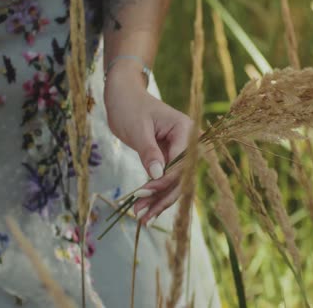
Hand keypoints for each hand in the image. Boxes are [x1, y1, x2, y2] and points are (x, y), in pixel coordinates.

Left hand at [104, 61, 190, 223]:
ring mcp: (180, 151)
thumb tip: (157, 176)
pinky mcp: (169, 158)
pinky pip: (166, 180)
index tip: (142, 193)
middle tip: (143, 216)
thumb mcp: (137, 129)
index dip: (163, 181)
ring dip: (158, 201)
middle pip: (181, 177)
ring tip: (141, 217)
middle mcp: (188, 142)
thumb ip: (149, 153)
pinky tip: (144, 210)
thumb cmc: (129, 106)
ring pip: (174, 183)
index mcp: (186, 130)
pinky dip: (155, 194)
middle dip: (162, 197)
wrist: (124, 95)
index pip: (180, 163)